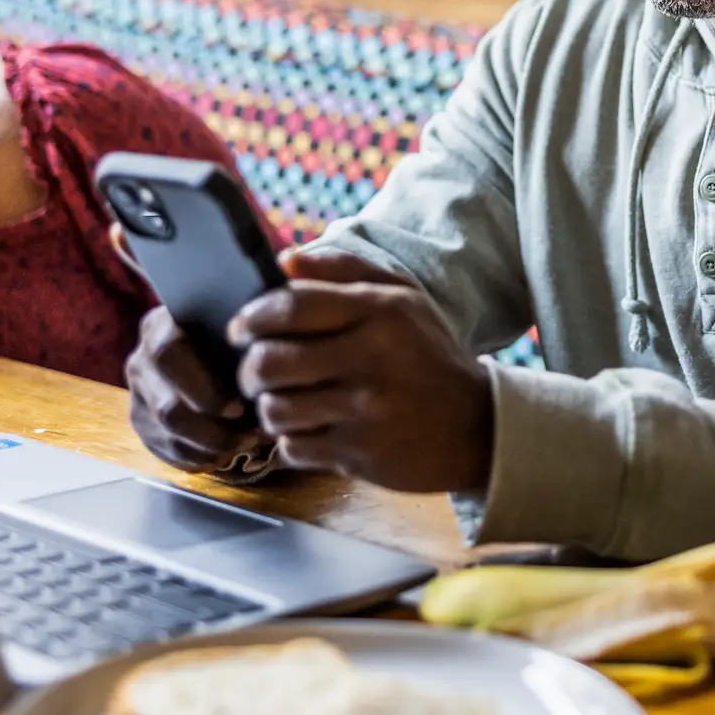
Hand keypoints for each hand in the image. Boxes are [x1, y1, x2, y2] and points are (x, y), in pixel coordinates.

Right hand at [123, 302, 259, 472]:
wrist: (207, 354)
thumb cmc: (230, 338)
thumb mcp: (234, 330)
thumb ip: (243, 344)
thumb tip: (266, 374)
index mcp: (160, 327)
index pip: (169, 354)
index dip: (205, 388)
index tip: (240, 407)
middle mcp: (142, 362)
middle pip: (169, 409)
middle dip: (212, 431)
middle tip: (250, 434)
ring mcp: (139, 396)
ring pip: (171, 435)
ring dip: (213, 447)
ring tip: (248, 442)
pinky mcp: (143, 425)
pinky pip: (169, 452)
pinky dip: (202, 457)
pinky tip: (228, 450)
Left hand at [229, 248, 493, 493]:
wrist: (476, 426)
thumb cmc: (428, 355)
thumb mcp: (401, 298)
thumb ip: (341, 270)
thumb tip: (283, 261)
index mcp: (379, 312)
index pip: (291, 307)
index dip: (252, 318)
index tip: (239, 329)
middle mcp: (371, 358)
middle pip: (272, 362)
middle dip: (249, 370)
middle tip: (254, 373)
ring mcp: (364, 410)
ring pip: (277, 409)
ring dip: (268, 407)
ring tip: (282, 402)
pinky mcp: (359, 453)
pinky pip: (294, 447)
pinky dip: (290, 441)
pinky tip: (307, 429)